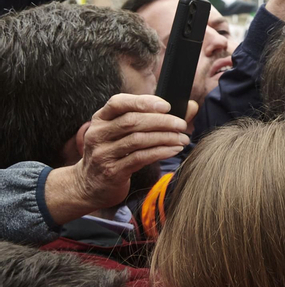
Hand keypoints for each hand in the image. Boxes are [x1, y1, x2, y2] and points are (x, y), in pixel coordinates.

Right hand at [45, 94, 191, 225]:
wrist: (90, 184)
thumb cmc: (116, 151)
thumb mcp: (125, 132)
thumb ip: (154, 116)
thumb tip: (191, 106)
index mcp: (101, 118)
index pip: (118, 102)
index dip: (143, 102)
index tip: (167, 106)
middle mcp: (98, 134)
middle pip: (132, 121)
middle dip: (162, 121)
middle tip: (182, 124)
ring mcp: (103, 153)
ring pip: (138, 140)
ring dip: (165, 137)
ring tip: (182, 138)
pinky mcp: (112, 171)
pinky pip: (140, 158)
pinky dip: (160, 152)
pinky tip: (174, 149)